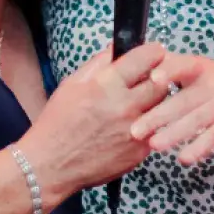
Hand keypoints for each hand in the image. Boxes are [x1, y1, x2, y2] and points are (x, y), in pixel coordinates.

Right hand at [23, 44, 169, 197]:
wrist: (51, 165)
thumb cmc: (57, 123)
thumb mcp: (71, 85)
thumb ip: (98, 64)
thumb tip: (116, 48)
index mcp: (107, 85)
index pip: (145, 59)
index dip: (153, 52)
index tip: (155, 52)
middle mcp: (125, 107)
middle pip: (161, 83)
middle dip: (159, 76)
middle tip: (151, 77)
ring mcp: (135, 131)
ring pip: (162, 108)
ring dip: (156, 102)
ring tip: (141, 102)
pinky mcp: (139, 152)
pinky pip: (154, 131)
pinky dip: (149, 126)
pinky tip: (131, 126)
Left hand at [130, 54, 213, 164]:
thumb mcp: (197, 67)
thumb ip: (170, 67)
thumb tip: (134, 65)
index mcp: (200, 67)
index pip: (184, 66)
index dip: (170, 71)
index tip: (153, 78)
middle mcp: (213, 85)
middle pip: (185, 101)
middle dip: (159, 116)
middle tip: (135, 129)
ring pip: (197, 121)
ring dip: (175, 134)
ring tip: (154, 145)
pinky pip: (213, 138)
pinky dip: (198, 148)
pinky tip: (182, 158)